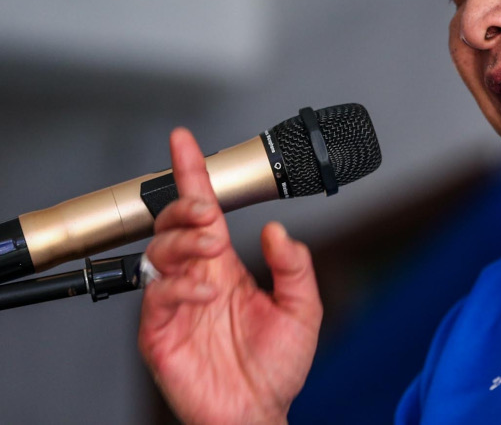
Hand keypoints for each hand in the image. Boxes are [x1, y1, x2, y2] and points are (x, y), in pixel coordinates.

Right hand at [138, 128, 321, 424]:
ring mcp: (176, 303)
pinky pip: (158, 297)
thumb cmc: (276, 367)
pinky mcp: (160, 332)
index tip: (185, 141)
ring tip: (211, 247)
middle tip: (206, 212)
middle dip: (186, 206)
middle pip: (175, 224)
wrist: (256, 414)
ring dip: (184, 240)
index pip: (206, 212)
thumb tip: (277, 229)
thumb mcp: (302, 309)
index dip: (194, 175)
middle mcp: (197, 278)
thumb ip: (294, 267)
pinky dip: (180, 286)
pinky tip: (206, 290)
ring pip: (160, 251)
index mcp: (225, 267)